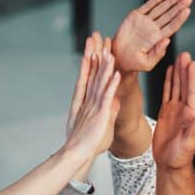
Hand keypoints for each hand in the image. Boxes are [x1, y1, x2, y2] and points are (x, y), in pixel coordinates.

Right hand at [65, 34, 121, 158]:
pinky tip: (115, 72)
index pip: (88, 77)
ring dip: (104, 65)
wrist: (78, 155)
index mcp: (85, 102)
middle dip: (95, 55)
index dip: (91, 62)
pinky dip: (111, 84)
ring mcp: (93, 106)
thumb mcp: (103, 125)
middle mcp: (87, 101)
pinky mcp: (100, 114)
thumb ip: (109, 111)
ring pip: (100, 81)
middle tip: (96, 38)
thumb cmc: (88, 144)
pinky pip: (107, 96)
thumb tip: (116, 101)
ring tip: (108, 49)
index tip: (94, 48)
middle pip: (92, 74)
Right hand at [112, 0, 191, 72]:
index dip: (180, 18)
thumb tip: (167, 41)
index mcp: (158, 39)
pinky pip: (147, 6)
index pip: (172, 26)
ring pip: (161, 9)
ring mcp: (145, 22)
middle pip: (169, 16)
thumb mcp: (147, 63)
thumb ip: (157, 54)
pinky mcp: (136, 16)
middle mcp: (154, 29)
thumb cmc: (133, 63)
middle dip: (179, 7)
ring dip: (171, 1)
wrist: (118, 57)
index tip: (187, 10)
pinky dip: (155, 0)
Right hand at [152, 52, 194, 170]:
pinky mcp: (166, 114)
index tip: (192, 63)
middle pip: (185, 85)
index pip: (192, 92)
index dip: (192, 77)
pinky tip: (170, 73)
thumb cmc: (180, 158)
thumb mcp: (189, 144)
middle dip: (185, 69)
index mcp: (191, 115)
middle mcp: (185, 110)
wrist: (170, 165)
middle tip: (185, 54)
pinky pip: (168, 94)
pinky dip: (169, 82)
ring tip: (178, 58)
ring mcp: (176, 111)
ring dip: (178, 73)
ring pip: (177, 87)